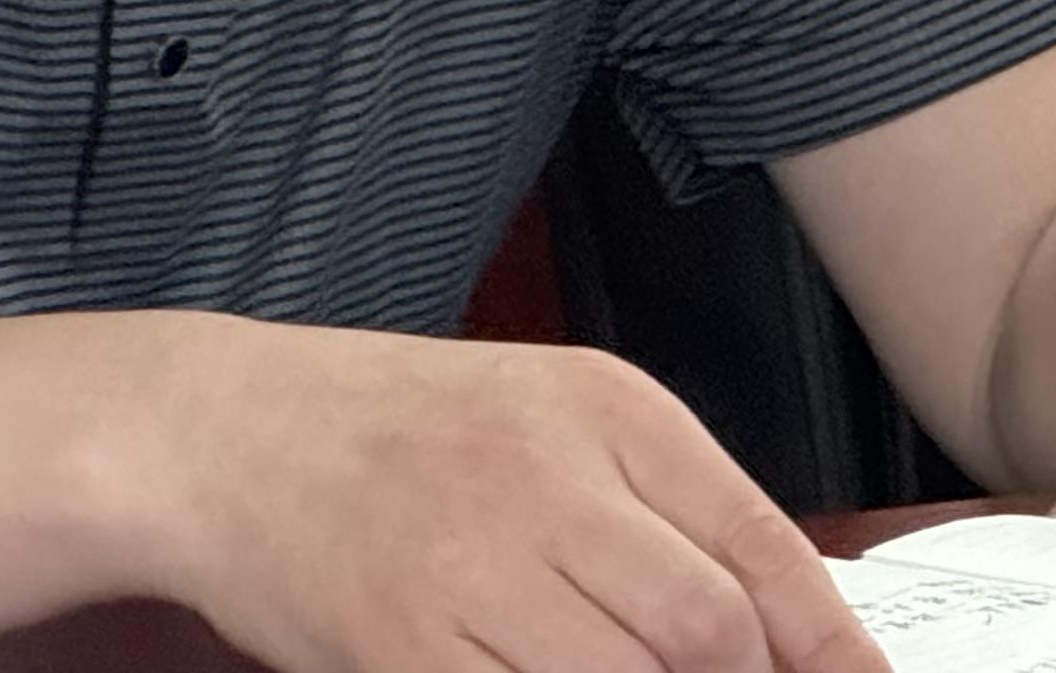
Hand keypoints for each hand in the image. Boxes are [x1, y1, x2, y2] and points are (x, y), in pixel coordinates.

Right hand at [146, 322, 889, 672]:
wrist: (221, 429)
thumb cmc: (388, 428)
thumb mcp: (542, 418)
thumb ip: (660, 509)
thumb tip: (788, 633)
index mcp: (603, 408)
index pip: (766, 553)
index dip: (834, 654)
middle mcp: (547, 475)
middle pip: (712, 633)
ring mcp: (472, 564)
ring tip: (613, 671)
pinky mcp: (405, 644)